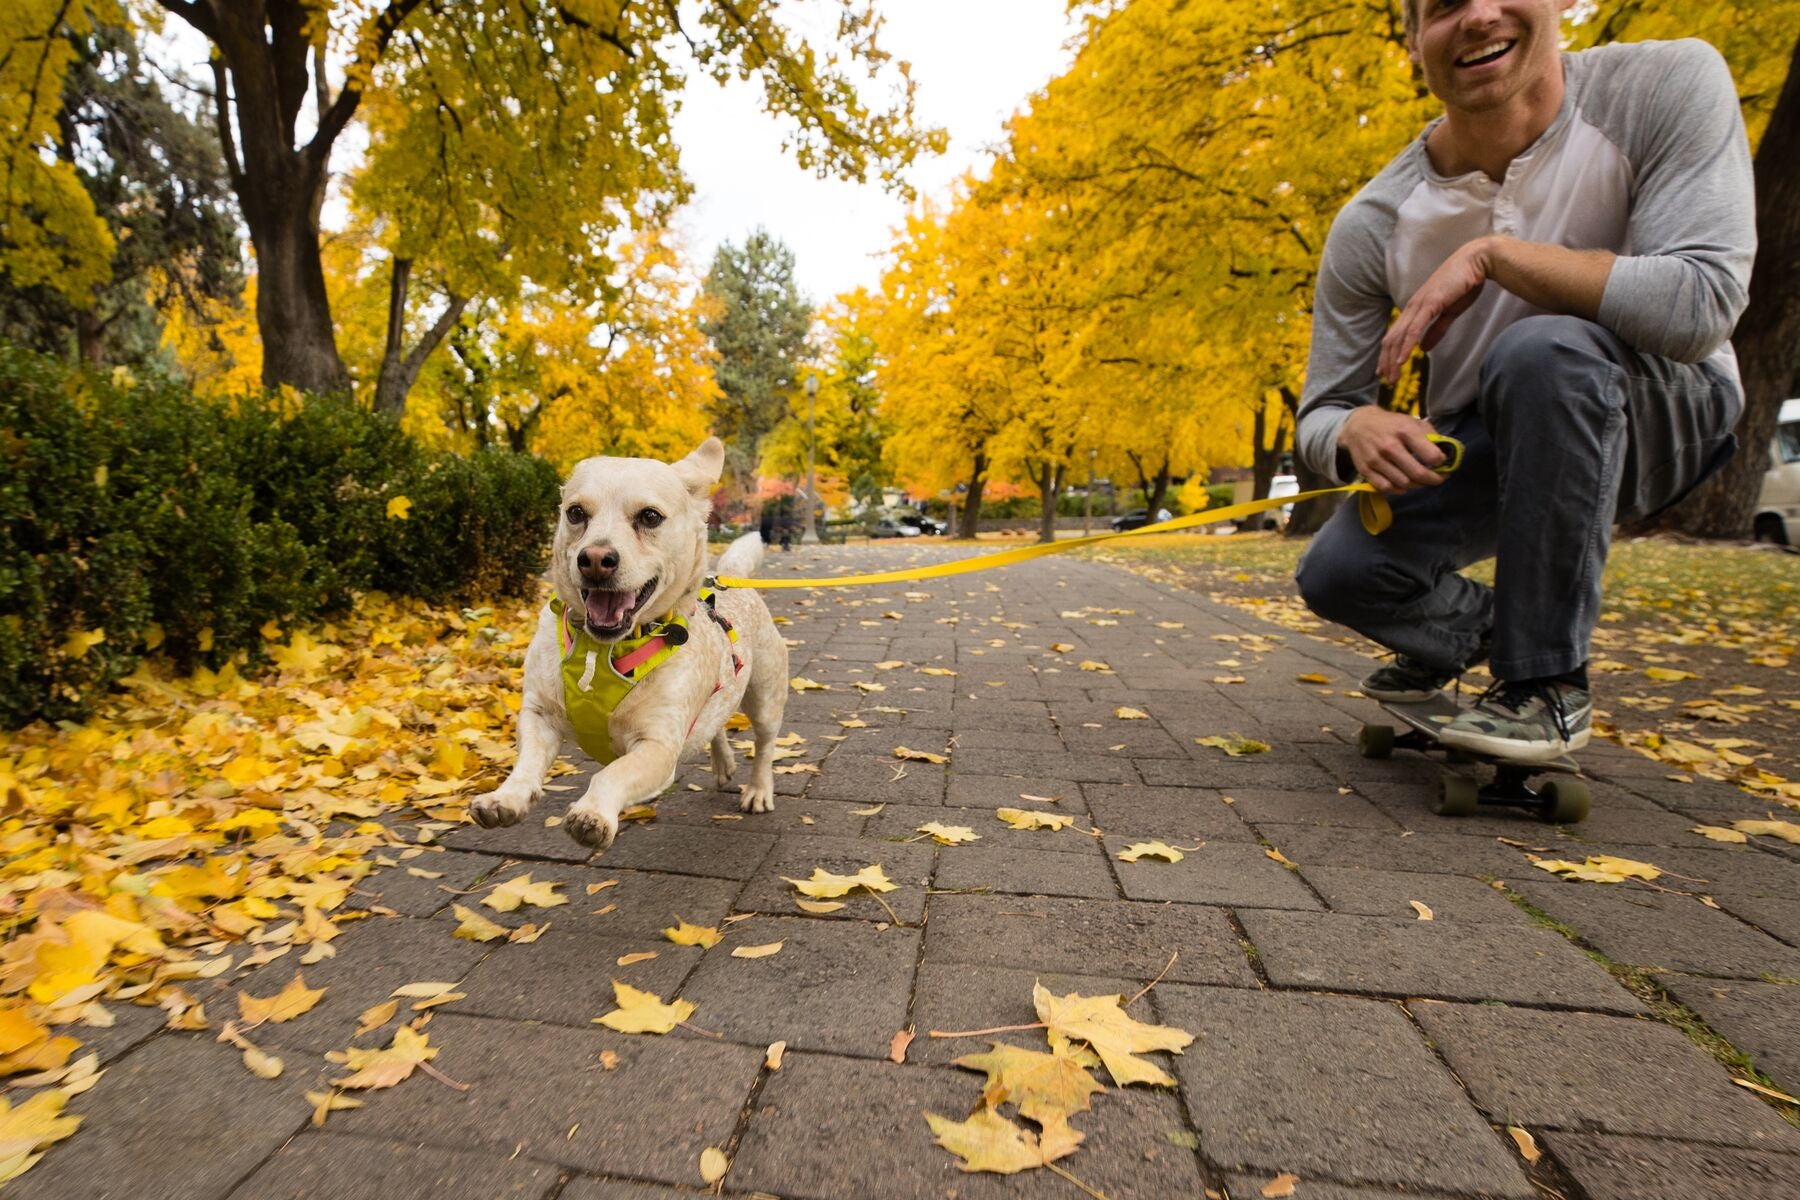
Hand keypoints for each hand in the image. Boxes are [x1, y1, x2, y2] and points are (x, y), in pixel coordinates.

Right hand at [1338, 407, 1445, 494]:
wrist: (1357, 425)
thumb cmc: (1390, 424)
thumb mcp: (1411, 421)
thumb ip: (1430, 435)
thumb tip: (1445, 452)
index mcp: (1405, 431)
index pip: (1431, 455)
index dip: (1441, 462)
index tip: (1442, 462)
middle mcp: (1390, 446)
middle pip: (1418, 474)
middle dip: (1434, 479)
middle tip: (1439, 478)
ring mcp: (1376, 460)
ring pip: (1404, 484)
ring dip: (1416, 484)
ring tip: (1420, 479)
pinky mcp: (1366, 470)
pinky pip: (1387, 488)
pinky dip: (1398, 489)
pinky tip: (1403, 482)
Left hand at [1380, 237, 1493, 382]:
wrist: (1477, 262)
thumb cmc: (1464, 284)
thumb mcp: (1449, 313)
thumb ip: (1436, 331)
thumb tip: (1423, 349)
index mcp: (1416, 308)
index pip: (1396, 335)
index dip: (1388, 354)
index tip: (1386, 371)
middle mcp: (1412, 306)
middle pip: (1392, 338)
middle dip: (1387, 361)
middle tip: (1386, 380)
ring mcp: (1420, 304)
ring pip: (1400, 336)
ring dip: (1394, 358)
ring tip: (1392, 376)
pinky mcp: (1430, 303)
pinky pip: (1414, 328)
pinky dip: (1406, 345)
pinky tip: (1402, 359)